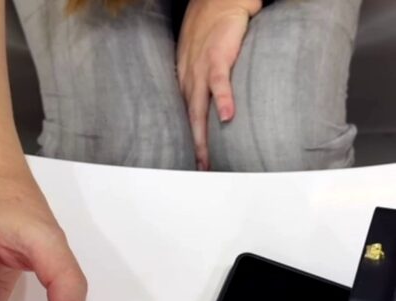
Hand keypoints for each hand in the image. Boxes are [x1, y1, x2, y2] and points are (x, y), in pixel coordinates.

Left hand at [177, 0, 261, 169]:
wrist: (217, 1)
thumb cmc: (210, 32)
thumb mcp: (199, 62)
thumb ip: (202, 84)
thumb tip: (210, 107)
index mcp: (186, 84)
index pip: (185, 119)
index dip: (189, 142)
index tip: (194, 163)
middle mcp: (189, 81)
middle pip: (190, 120)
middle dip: (194, 147)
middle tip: (199, 170)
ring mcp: (200, 71)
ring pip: (198, 109)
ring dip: (202, 135)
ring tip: (205, 158)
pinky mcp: (217, 57)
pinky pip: (219, 82)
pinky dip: (223, 99)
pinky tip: (227, 117)